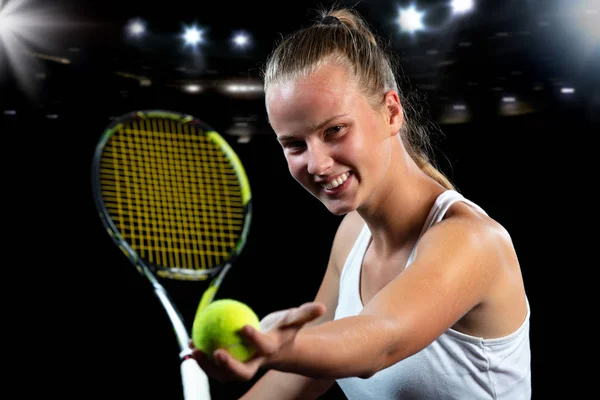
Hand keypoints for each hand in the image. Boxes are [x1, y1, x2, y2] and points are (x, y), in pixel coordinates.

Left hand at [190, 301, 325, 381]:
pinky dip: (201, 358)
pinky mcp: (231, 369)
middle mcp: (256, 364)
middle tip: (215, 352)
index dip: (254, 339)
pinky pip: (214, 366)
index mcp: (271, 350)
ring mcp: (242, 368)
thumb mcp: (294, 319)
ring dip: (207, 364)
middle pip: (243, 372)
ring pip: (223, 374)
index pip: (263, 347)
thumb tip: (321, 307)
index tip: (244, 327)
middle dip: (228, 367)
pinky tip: (189, 345)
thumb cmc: (284, 330)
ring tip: (193, 348)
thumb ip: (306, 313)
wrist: (278, 349)